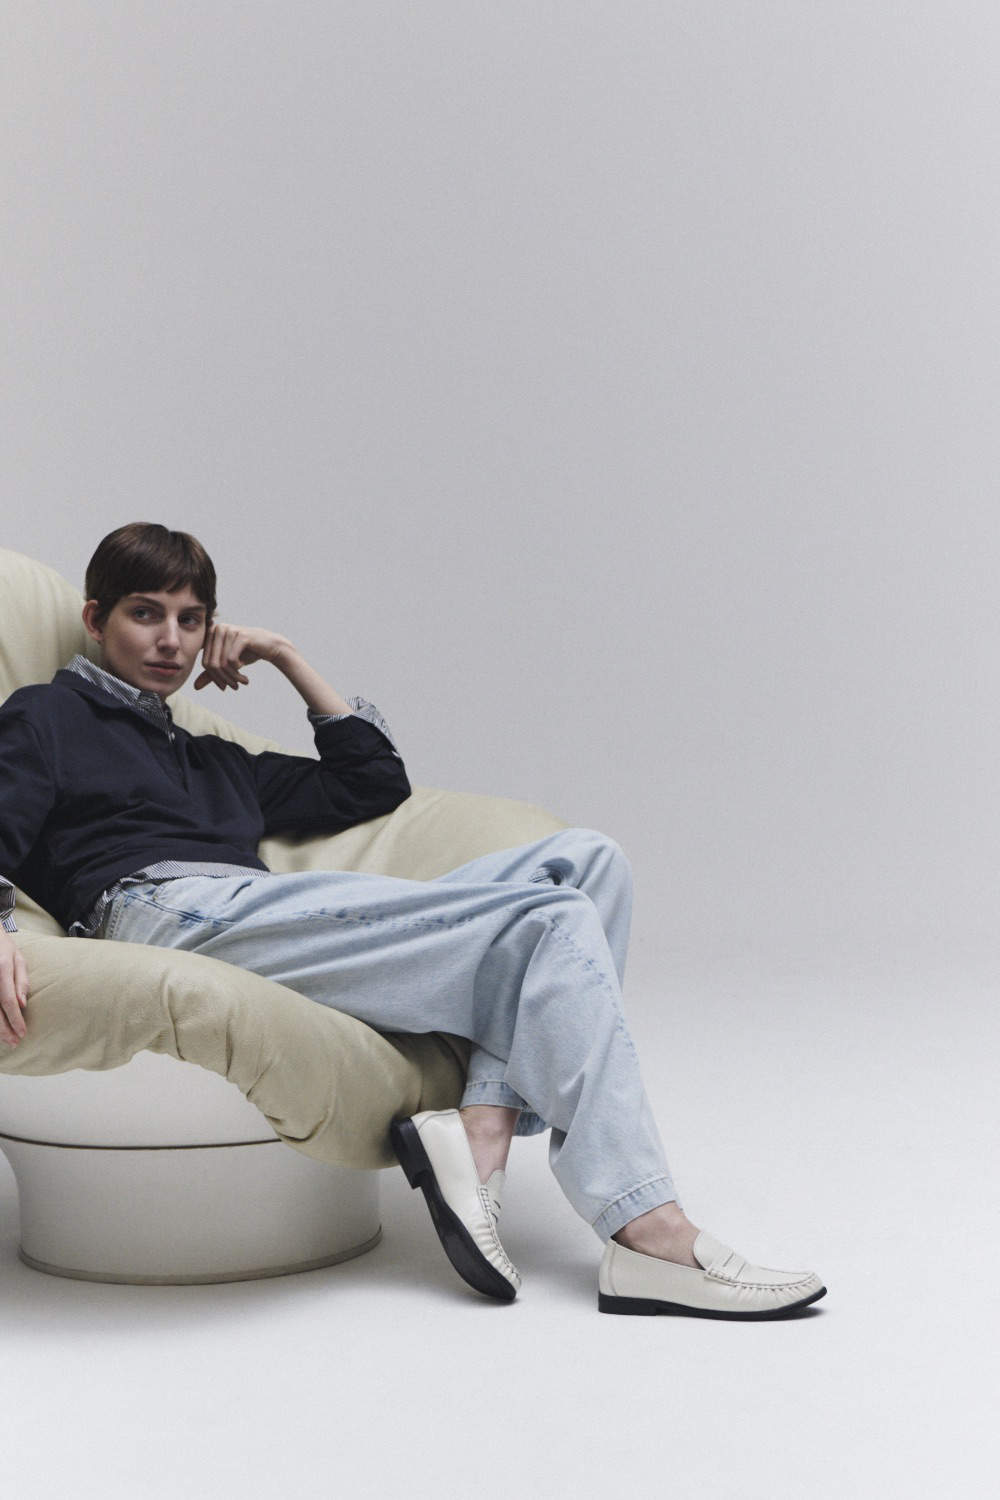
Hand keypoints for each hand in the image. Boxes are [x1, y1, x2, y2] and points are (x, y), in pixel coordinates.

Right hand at [0, 933, 27, 1048]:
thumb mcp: (18, 959)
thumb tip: (22, 1004)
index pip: (8, 1001)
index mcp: (2, 969)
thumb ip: (21, 981)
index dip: (15, 1020)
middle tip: (15, 1043)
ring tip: (6, 1040)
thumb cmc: (4, 947)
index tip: (23, 1033)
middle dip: (4, 1030)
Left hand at [193, 624, 293, 692]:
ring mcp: (229, 630)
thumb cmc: (247, 653)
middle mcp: (218, 629)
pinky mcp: (240, 635)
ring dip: (232, 678)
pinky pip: (231, 660)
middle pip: (212, 663)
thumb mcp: (228, 664)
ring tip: (242, 683)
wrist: (270, 646)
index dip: (214, 678)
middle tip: (234, 687)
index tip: (224, 687)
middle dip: (223, 679)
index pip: (205, 662)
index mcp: (211, 634)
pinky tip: (245, 676)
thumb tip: (195, 687)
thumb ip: (211, 673)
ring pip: (222, 664)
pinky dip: (238, 672)